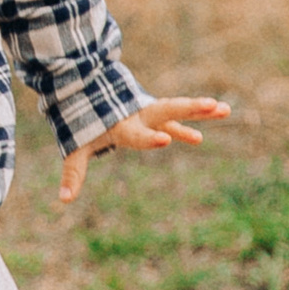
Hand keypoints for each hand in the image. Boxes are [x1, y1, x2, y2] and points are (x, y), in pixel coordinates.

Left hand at [58, 98, 232, 203]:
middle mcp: (138, 115)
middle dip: (188, 109)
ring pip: (176, 109)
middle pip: (165, 111)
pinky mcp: (153, 114)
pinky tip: (215, 120)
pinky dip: (191, 123)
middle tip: (212, 104)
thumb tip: (63, 201)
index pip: (137, 134)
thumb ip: (74, 172)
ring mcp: (147, 112)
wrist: (81, 89)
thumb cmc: (80, 122)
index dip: (149, 138)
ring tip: (225, 108)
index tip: (166, 139)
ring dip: (200, 109)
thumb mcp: (76, 147)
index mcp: (120, 126)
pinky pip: (176, 118)